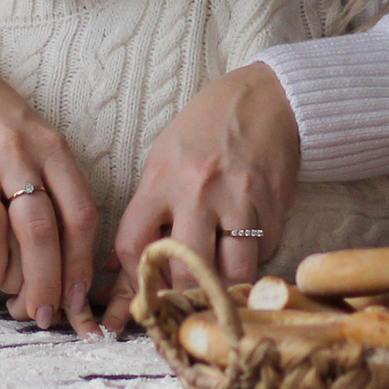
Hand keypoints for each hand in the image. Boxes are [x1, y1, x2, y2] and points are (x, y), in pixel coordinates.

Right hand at [0, 57, 101, 334]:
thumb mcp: (38, 145)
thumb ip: (53, 194)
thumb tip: (61, 269)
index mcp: (52, 149)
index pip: (79, 214)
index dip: (80, 264)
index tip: (76, 299)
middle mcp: (18, 155)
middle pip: (39, 233)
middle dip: (43, 284)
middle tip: (41, 314)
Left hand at [100, 62, 300, 332]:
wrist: (268, 97)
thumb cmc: (207, 127)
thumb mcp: (163, 158)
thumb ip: (144, 211)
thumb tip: (113, 266)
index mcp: (163, 179)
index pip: (134, 246)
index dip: (134, 278)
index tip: (143, 286)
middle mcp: (199, 192)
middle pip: (185, 270)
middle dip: (183, 290)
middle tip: (184, 292)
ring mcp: (240, 200)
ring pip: (232, 272)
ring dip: (225, 281)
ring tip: (219, 273)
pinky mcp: (274, 206)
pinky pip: (263, 253)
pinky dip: (253, 259)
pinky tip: (247, 244)